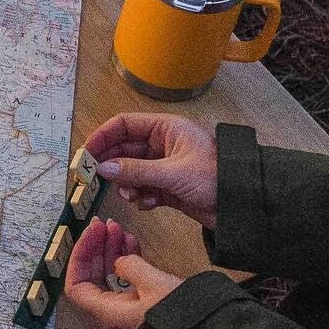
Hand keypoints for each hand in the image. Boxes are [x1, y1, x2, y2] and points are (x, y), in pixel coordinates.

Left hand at [61, 217, 184, 328]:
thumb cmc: (180, 319)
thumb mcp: (154, 284)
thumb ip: (131, 266)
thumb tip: (121, 260)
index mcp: (108, 311)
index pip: (76, 285)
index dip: (79, 257)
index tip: (90, 235)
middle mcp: (114, 313)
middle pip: (93, 277)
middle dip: (97, 248)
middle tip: (104, 226)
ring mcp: (129, 310)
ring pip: (111, 277)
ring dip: (112, 251)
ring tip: (119, 230)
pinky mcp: (145, 306)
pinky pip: (128, 281)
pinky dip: (128, 261)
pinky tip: (132, 244)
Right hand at [86, 111, 218, 227]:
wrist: (242, 203)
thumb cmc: (217, 176)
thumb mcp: (172, 172)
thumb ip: (135, 170)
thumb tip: (103, 168)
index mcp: (166, 128)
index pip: (125, 124)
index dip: (103, 136)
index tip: (86, 153)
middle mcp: (163, 144)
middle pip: (125, 149)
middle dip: (113, 165)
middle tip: (96, 178)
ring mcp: (165, 166)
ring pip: (132, 172)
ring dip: (127, 184)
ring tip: (132, 195)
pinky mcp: (168, 187)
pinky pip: (143, 188)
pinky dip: (141, 197)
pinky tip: (148, 203)